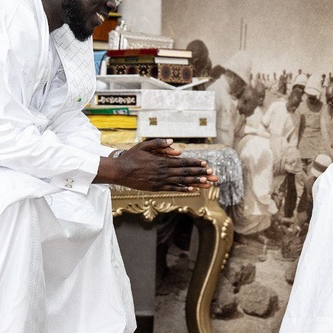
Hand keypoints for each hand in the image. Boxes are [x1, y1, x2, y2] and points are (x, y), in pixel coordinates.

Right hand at [102, 139, 218, 192]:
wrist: (119, 171)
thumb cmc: (131, 156)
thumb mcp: (144, 146)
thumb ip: (159, 144)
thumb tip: (174, 143)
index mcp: (161, 161)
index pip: (182, 162)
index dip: (195, 163)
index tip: (205, 164)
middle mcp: (163, 172)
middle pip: (185, 173)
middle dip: (200, 174)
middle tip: (212, 175)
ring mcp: (160, 181)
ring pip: (181, 182)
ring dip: (195, 183)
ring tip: (207, 184)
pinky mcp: (156, 188)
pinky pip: (172, 189)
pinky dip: (182, 189)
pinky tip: (191, 190)